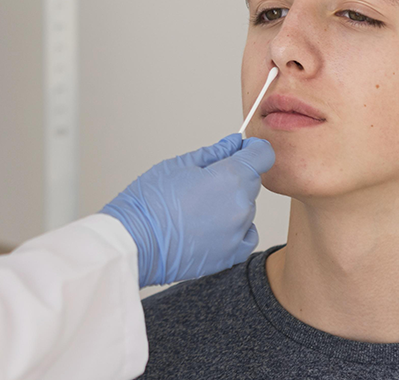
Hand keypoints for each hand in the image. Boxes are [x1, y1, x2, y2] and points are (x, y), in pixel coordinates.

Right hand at [101, 134, 274, 286]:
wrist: (135, 242)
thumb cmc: (150, 202)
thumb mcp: (179, 165)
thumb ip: (213, 153)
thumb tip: (232, 144)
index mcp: (230, 177)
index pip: (262, 155)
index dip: (251, 148)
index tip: (241, 150)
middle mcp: (241, 205)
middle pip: (251, 181)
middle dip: (235, 176)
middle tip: (203, 181)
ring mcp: (238, 232)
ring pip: (246, 208)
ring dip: (231, 203)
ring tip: (199, 207)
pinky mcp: (231, 254)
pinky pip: (246, 235)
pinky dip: (236, 228)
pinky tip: (212, 225)